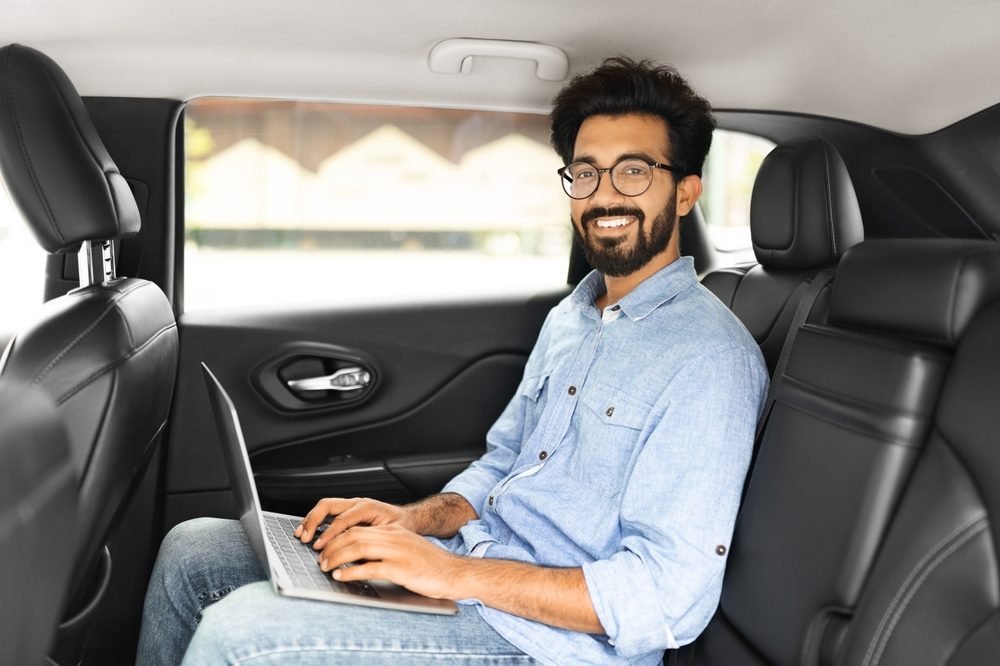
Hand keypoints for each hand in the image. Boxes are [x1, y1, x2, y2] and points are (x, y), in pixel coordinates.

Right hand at [294, 497, 414, 548]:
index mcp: (369, 507)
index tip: (320, 545)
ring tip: (301, 534)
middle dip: (314, 521)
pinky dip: (315, 521)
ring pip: (325, 506)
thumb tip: (359, 555)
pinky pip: (327, 512)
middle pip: (329, 505)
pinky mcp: (347, 511)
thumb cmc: (401, 527)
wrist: (408, 519)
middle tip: (305, 537)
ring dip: (310, 520)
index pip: (344, 519)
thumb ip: (375, 542)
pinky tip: (308, 532)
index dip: (330, 533)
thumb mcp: (392, 535)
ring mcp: (351, 506)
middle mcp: (358, 503)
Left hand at [317, 524, 463, 599]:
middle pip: (354, 535)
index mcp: (394, 531)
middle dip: (332, 546)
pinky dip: (351, 571)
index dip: (337, 537)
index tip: (326, 548)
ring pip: (358, 547)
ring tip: (326, 567)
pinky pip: (369, 567)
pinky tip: (341, 576)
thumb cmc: (430, 565)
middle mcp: (394, 537)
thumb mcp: (405, 550)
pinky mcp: (400, 568)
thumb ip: (384, 549)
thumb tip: (357, 557)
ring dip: (337, 557)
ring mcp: (397, 551)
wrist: (454, 573)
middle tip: (321, 559)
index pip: (358, 528)